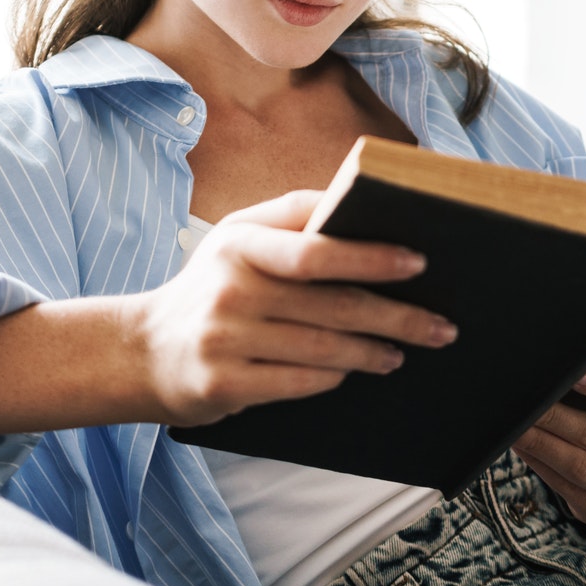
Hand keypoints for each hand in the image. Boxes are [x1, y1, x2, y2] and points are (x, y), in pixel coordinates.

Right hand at [128, 190, 457, 426]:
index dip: (370, 255)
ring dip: (373, 351)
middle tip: (441, 325)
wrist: (143, 351)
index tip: (418, 261)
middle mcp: (229, 288)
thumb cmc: (212, 287)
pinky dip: (335, 377)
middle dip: (396, 316)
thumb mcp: (238, 238)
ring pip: (322, 348)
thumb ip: (293, 218)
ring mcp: (223, 339)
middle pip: (331, 304)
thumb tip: (362, 201)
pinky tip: (357, 371)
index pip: (314, 248)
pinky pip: (298, 383)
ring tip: (404, 350)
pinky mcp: (222, 384)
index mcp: (238, 242)